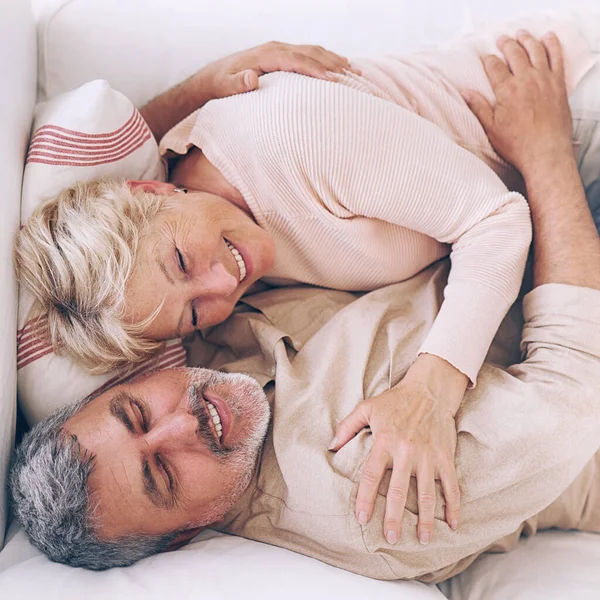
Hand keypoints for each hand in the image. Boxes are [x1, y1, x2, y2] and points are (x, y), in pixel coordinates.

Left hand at [204, 41, 359, 98]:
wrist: (215, 76)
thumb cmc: (222, 84)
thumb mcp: (225, 86)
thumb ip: (237, 83)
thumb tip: (251, 77)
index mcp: (266, 54)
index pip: (296, 60)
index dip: (315, 69)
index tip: (332, 80)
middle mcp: (277, 48)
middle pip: (311, 53)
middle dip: (334, 64)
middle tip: (355, 77)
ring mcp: (282, 50)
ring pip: (314, 51)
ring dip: (336, 61)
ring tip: (357, 72)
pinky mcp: (284, 55)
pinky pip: (310, 55)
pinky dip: (328, 60)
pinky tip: (343, 67)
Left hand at [329, 354, 465, 544]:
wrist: (429, 390)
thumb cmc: (396, 400)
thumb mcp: (367, 408)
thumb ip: (347, 426)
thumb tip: (331, 445)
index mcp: (385, 442)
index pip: (373, 476)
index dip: (367, 498)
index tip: (363, 518)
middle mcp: (407, 452)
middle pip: (400, 492)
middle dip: (395, 518)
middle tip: (391, 538)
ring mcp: (428, 456)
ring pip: (428, 494)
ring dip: (426, 519)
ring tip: (423, 539)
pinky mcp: (445, 457)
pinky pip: (451, 486)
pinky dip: (454, 506)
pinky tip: (453, 524)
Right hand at [462, 31, 573, 176]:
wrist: (545, 152)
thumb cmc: (517, 144)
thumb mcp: (491, 128)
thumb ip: (479, 107)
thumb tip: (465, 92)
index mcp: (506, 91)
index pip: (494, 66)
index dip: (488, 60)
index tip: (485, 58)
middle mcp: (525, 80)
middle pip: (514, 53)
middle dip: (506, 44)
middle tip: (501, 40)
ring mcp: (544, 79)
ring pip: (535, 50)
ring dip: (527, 39)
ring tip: (521, 34)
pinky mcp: (558, 84)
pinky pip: (557, 57)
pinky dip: (552, 45)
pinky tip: (548, 38)